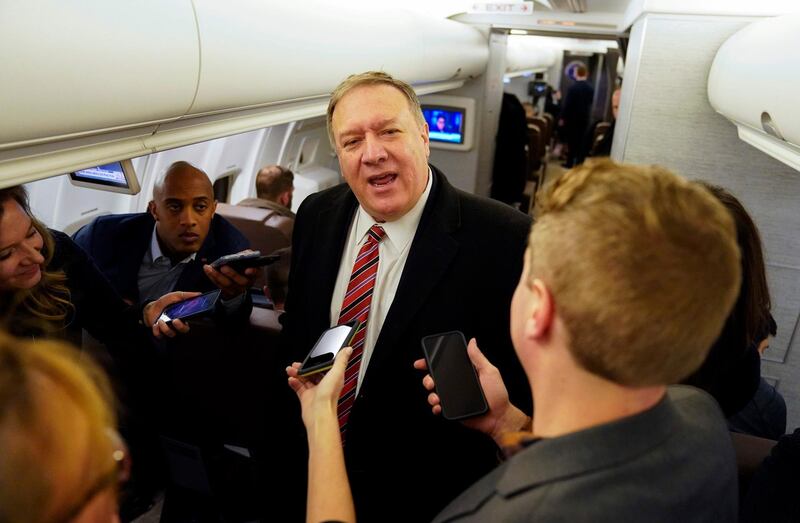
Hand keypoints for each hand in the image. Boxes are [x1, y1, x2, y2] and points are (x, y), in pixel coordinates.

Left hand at [143, 291, 198, 337]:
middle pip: (184, 330)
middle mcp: (177, 325)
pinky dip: (157, 331)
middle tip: (175, 320)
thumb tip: (199, 294)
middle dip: (180, 326)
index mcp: (182, 317)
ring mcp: (168, 329)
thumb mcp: (175, 296)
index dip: (189, 322)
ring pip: (171, 334)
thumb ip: (186, 295)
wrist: (151, 307)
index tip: (185, 317)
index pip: (189, 322)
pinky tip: (155, 325)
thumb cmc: (165, 303)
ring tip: (160, 320)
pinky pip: (160, 336)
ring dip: (165, 328)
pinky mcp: (160, 333)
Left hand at [203, 251, 257, 298]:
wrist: (237, 279)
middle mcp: (247, 283)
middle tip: (223, 267)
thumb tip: (242, 255)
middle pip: (241, 281)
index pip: (257, 273)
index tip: (247, 270)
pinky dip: (212, 277)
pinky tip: (207, 269)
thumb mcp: (247, 259)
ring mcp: (237, 289)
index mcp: (254, 273)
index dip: (253, 272)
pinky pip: (219, 285)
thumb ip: (247, 255)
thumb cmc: (243, 265)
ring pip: (227, 284)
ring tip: (209, 268)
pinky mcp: (227, 291)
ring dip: (217, 276)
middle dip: (232, 274)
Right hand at [287, 347, 352, 431]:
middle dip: (304, 367)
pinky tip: (291, 379)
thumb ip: (341, 360)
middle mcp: (324, 385)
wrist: (318, 413)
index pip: (325, 367)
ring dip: (297, 373)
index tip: (311, 357)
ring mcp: (315, 391)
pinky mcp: (306, 397)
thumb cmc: (328, 396)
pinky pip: (298, 388)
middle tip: (296, 364)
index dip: (317, 361)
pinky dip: (294, 383)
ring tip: (290, 370)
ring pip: (305, 379)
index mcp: (333, 378)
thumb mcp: (336, 373)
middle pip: (313, 372)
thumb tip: (348, 350)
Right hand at [413, 338, 529, 442]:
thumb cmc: (498, 395)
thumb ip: (478, 357)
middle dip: (427, 379)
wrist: (499, 417)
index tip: (422, 362)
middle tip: (431, 382)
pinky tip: (438, 406)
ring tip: (436, 397)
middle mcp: (456, 384)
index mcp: (464, 373)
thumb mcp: (489, 372)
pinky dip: (435, 407)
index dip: (431, 362)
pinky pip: (438, 407)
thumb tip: (472, 341)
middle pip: (434, 378)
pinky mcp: (452, 409)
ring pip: (433, 393)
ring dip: (430, 395)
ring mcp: (453, 397)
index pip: (444, 365)